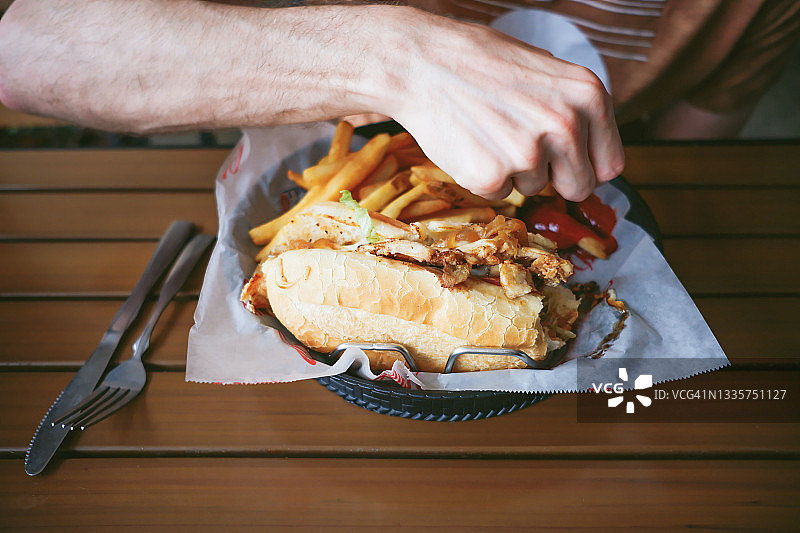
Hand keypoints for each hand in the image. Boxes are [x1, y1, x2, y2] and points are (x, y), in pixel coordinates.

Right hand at [386, 12, 624, 200]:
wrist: (423, 63)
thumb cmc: (481, 63)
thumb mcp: (548, 72)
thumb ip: (575, 111)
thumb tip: (592, 155)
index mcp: (588, 96)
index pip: (611, 166)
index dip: (586, 167)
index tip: (568, 164)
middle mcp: (565, 126)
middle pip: (579, 188)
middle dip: (554, 178)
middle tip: (523, 150)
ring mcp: (528, 154)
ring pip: (534, 189)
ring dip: (514, 172)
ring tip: (489, 133)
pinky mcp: (491, 176)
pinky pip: (499, 194)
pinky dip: (484, 177)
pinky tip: (471, 144)